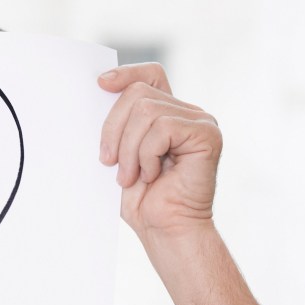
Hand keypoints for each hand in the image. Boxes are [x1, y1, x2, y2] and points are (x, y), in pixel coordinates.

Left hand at [98, 63, 220, 243]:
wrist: (165, 230)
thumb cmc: (143, 201)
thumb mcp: (119, 157)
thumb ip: (117, 126)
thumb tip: (97, 93)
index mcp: (167, 114)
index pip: (149, 76)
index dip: (125, 74)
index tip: (100, 85)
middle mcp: (187, 113)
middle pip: (138, 93)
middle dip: (113, 128)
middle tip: (108, 162)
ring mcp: (200, 121)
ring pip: (146, 111)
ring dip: (128, 149)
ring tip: (131, 176)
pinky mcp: (207, 134)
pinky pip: (163, 128)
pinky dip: (147, 154)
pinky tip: (153, 175)